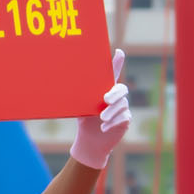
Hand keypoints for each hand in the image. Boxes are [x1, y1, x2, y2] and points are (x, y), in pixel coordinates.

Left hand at [68, 50, 130, 170]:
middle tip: (105, 100)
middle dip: (114, 94)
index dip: (117, 63)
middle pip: (121, 89)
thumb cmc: (85, 121)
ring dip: (111, 112)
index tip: (118, 52)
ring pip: (122, 105)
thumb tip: (67, 85)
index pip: (113, 74)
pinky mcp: (125, 120)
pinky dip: (113, 123)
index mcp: (105, 90)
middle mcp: (116, 97)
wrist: (89, 141)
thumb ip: (80, 98)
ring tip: (101, 119)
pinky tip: (104, 128)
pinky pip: (123, 118)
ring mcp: (122, 108)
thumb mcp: (80, 108)